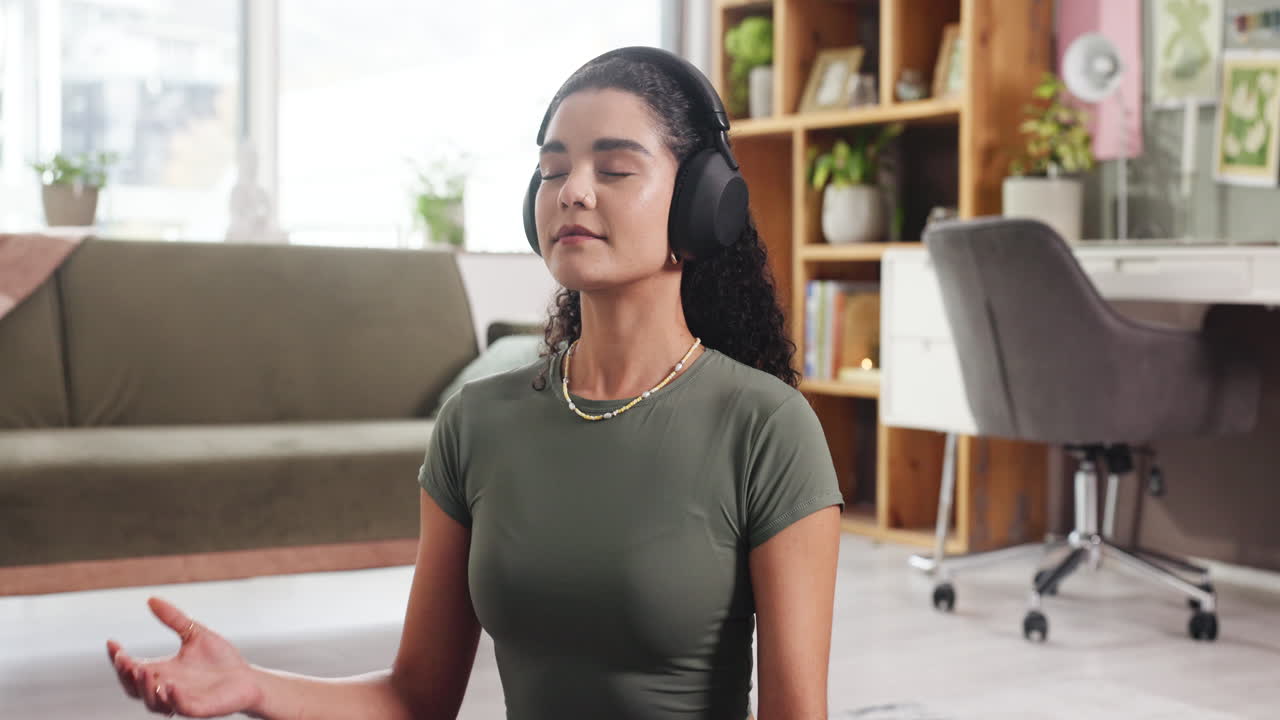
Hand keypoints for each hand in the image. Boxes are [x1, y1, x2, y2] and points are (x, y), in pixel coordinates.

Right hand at [107, 597, 263, 716]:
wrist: (248, 678)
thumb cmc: (220, 660)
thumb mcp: (194, 633)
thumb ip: (173, 619)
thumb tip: (151, 599)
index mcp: (162, 671)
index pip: (131, 669)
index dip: (118, 659)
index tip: (112, 642)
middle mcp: (166, 688)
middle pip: (134, 688)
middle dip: (126, 676)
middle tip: (124, 660)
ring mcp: (180, 700)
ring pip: (152, 703)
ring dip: (144, 688)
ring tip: (143, 671)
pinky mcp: (198, 708)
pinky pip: (180, 707)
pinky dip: (172, 698)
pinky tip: (168, 686)